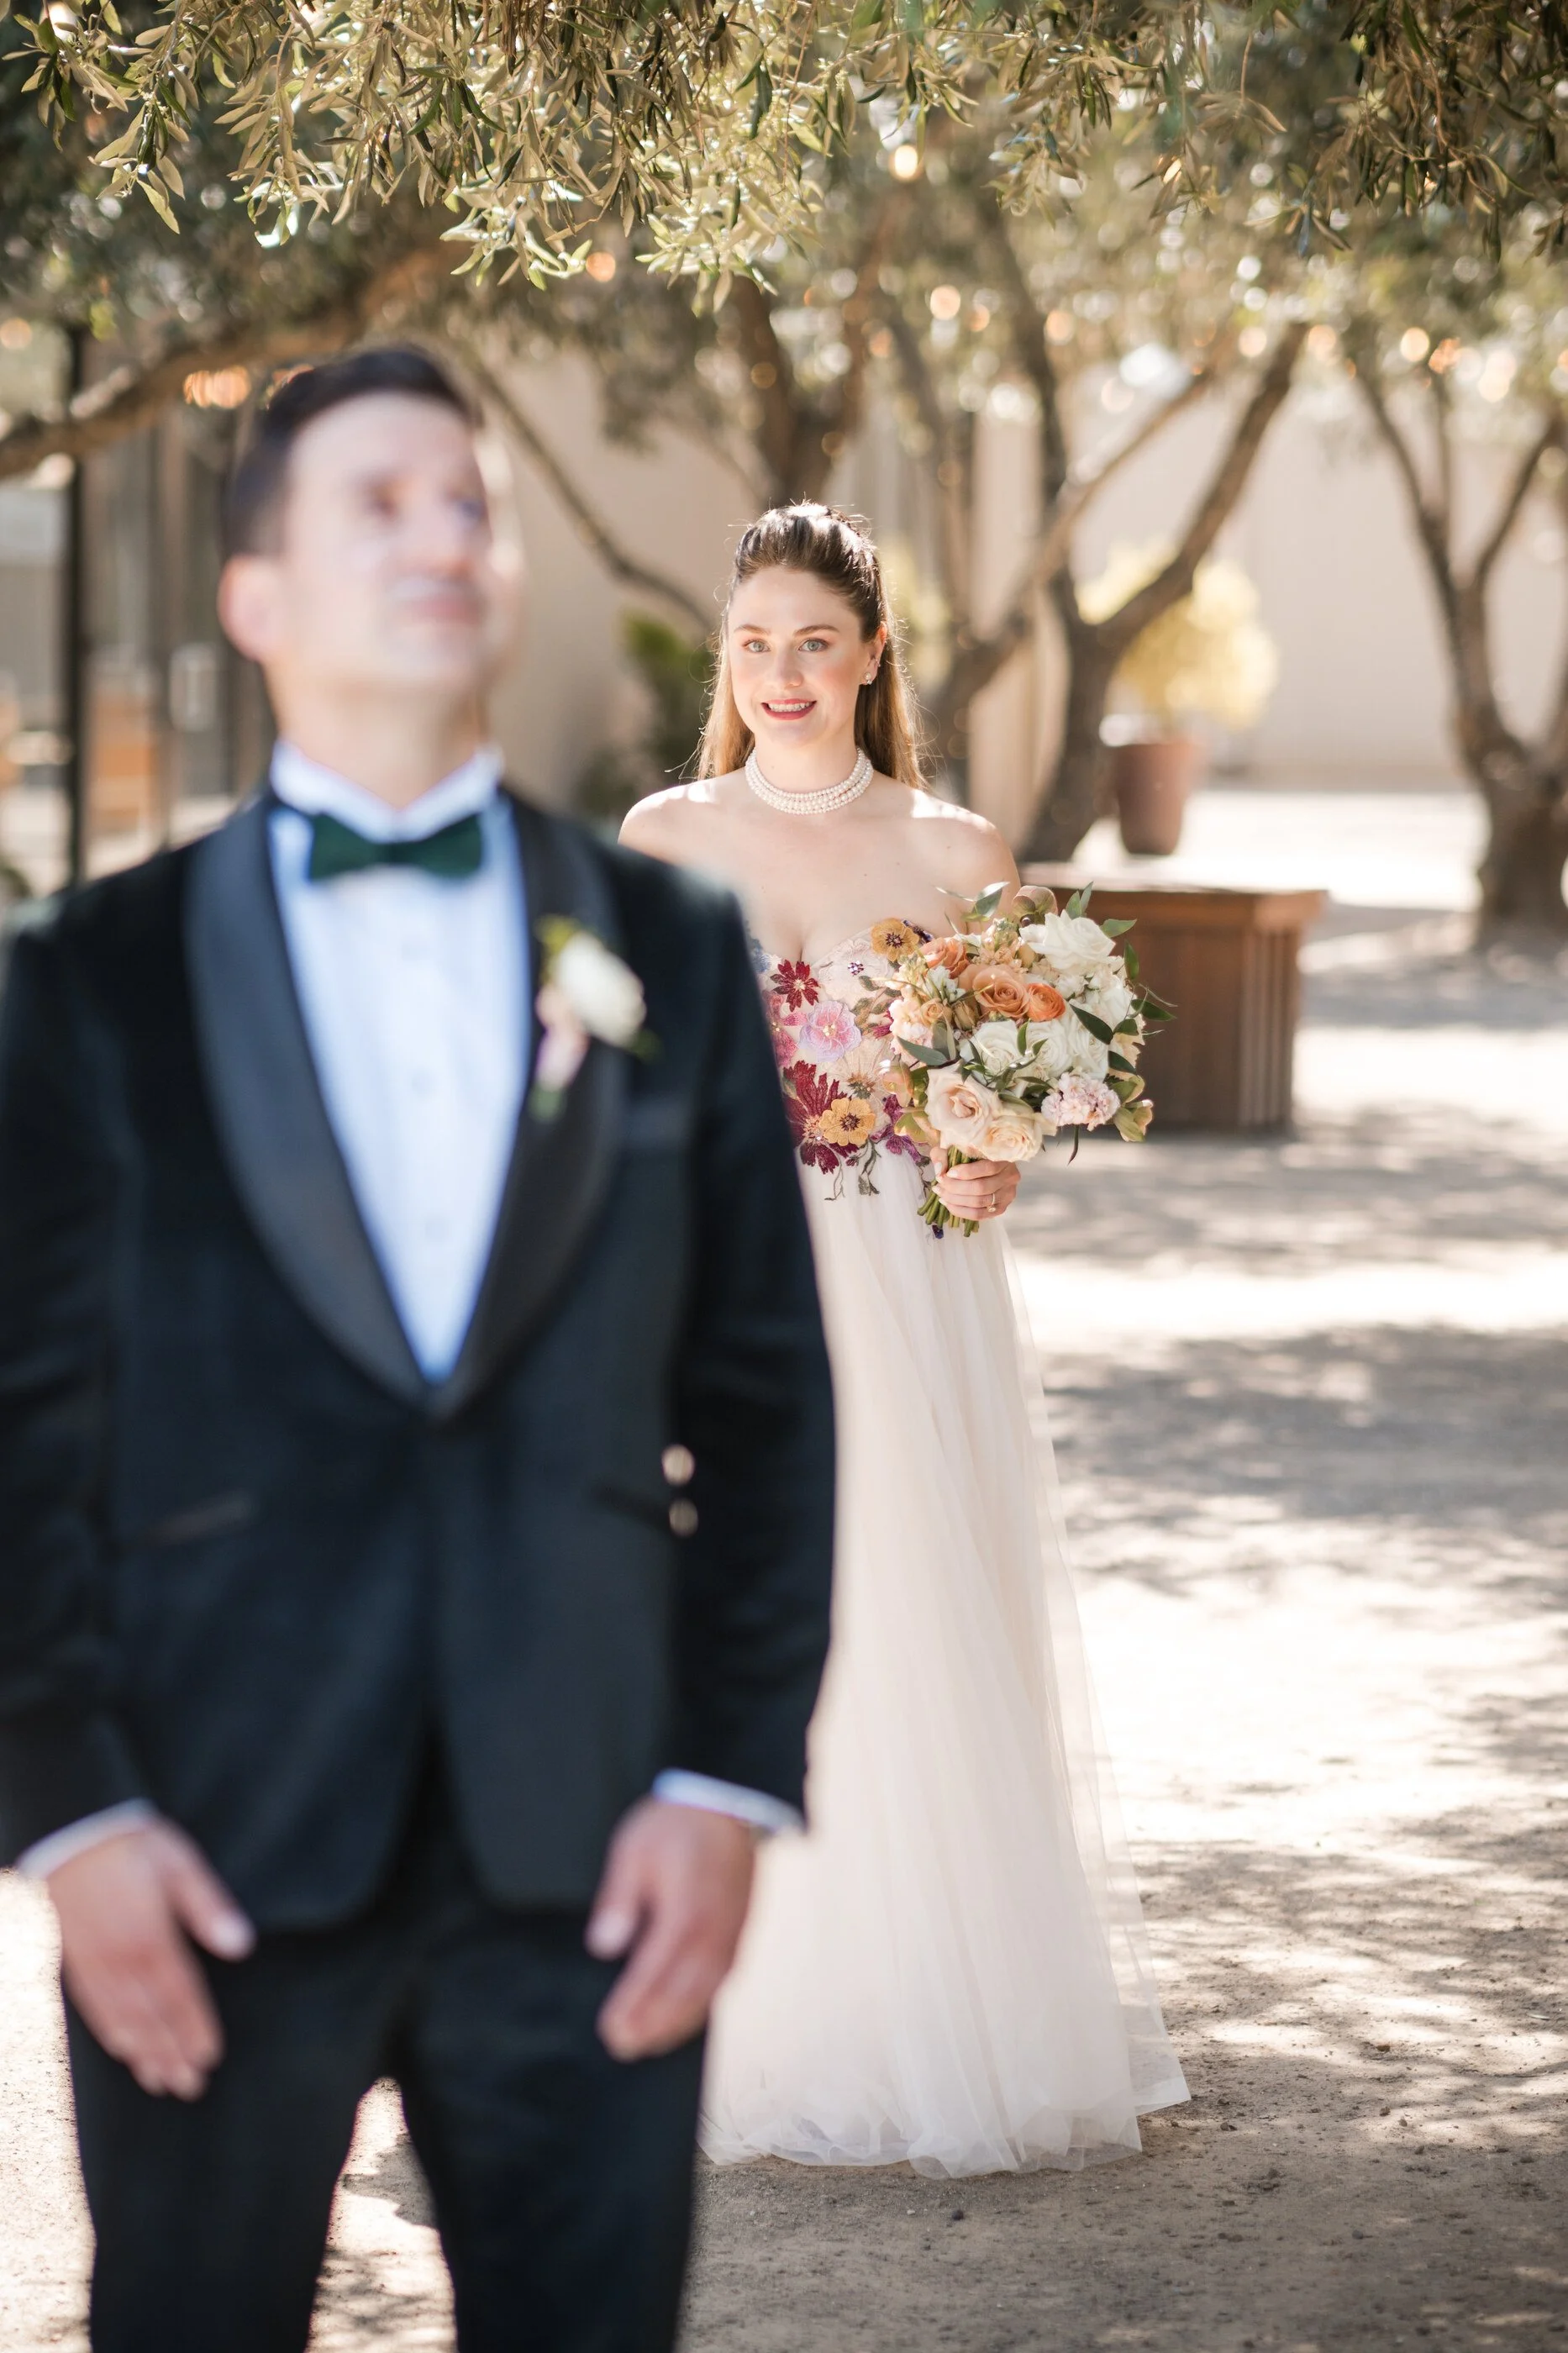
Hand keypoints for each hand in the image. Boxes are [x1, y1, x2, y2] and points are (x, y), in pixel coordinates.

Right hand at [47, 1823, 254, 2098]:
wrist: (68, 1831)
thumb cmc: (132, 1843)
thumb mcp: (179, 1863)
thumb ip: (208, 1907)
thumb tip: (241, 1946)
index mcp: (153, 1937)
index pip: (180, 1996)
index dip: (195, 2029)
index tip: (209, 2058)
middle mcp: (122, 1958)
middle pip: (152, 2017)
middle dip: (171, 2054)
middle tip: (189, 2087)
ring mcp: (95, 1962)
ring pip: (122, 2019)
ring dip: (143, 2053)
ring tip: (161, 2081)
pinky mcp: (73, 1958)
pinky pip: (93, 2006)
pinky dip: (109, 2031)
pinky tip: (122, 2049)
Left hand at [585, 1798, 755, 2061]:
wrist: (728, 1803)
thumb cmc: (675, 1825)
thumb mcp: (633, 1849)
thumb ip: (619, 1900)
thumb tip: (603, 1948)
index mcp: (684, 1912)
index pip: (653, 1972)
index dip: (632, 2005)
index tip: (609, 2029)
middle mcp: (712, 1931)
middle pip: (681, 1992)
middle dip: (652, 2024)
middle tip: (623, 2048)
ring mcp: (731, 1933)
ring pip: (705, 1991)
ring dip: (676, 2022)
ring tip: (649, 2044)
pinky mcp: (740, 1931)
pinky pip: (722, 1979)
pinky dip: (701, 2004)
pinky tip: (685, 2015)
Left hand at [934, 1156, 1020, 1223]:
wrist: (985, 1162)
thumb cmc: (969, 1152)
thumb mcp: (955, 1146)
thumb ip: (944, 1154)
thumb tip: (940, 1170)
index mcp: (1004, 1157)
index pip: (987, 1168)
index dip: (965, 1173)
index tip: (948, 1173)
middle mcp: (1010, 1177)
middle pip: (981, 1188)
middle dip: (955, 1188)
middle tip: (939, 1185)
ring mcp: (1007, 1195)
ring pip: (979, 1203)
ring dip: (955, 1200)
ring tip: (941, 1194)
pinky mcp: (1001, 1208)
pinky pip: (979, 1215)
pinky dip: (961, 1211)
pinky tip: (948, 1204)